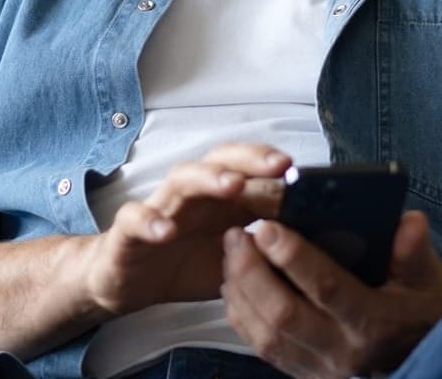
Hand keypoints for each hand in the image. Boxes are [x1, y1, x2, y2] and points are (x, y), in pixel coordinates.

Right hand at [76, 142, 289, 316]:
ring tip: (232, 186)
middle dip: (250, 159)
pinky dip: (150, 221)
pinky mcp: (129, 229)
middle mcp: (193, 195)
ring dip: (208, 179)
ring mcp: (160, 207)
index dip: (276, 168)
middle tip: (279, 165)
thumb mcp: (234, 261)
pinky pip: (135, 218)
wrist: (129, 282)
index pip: (250, 170)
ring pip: (182, 179)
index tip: (306, 174)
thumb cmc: (185, 263)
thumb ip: (265, 249)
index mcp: (220, 200)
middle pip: (220, 161)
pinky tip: (166, 230)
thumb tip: (313, 243)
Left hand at [220, 210, 441, 378]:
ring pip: (265, 333)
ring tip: (232, 252)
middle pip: (284, 313)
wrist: (423, 357)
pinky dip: (241, 314)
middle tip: (238, 234)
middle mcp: (343, 350)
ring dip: (241, 290)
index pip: (328, 288)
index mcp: (374, 322)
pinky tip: (235, 284)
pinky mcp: (304, 372)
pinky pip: (261, 347)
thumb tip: (409, 222)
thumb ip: (414, 251)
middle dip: (253, 270)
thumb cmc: (424, 313)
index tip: (268, 227)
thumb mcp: (429, 279)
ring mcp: (320, 366)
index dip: (294, 257)